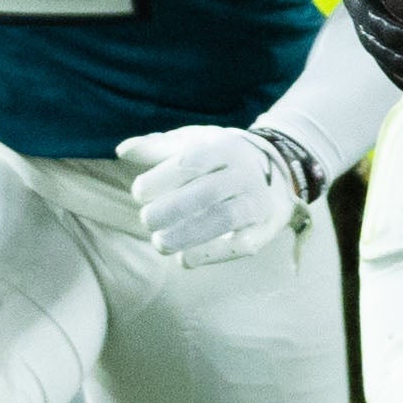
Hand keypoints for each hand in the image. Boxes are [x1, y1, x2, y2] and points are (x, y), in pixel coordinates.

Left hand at [121, 124, 315, 262]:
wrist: (280, 172)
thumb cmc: (221, 158)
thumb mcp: (193, 142)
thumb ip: (157, 146)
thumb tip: (123, 151)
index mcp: (224, 147)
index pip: (192, 160)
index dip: (161, 178)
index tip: (139, 192)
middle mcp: (243, 173)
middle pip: (207, 192)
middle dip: (172, 209)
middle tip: (146, 220)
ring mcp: (256, 202)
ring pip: (224, 219)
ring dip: (188, 235)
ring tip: (160, 244)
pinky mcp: (264, 229)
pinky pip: (241, 244)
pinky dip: (212, 255)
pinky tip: (184, 260)